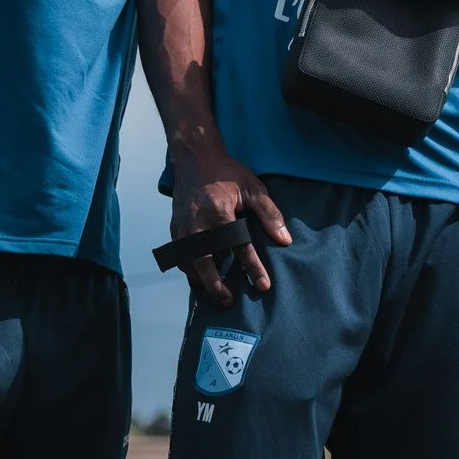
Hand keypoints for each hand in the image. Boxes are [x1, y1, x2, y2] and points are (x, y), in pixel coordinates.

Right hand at [170, 143, 291, 306]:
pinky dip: (189, 270)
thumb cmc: (227, 173)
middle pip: (205, 262)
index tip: (263, 285)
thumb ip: (269, 214)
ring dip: (201, 281)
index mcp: (219, 212)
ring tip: (215, 296)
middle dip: (216, 285)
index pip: (239, 247)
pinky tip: (200, 278)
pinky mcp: (175, 228)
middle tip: (229, 301)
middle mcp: (197, 222)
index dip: (252, 268)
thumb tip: (284, 240)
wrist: (194, 158)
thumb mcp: (253, 188)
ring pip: (188, 262)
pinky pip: (180, 256)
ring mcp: (183, 226)